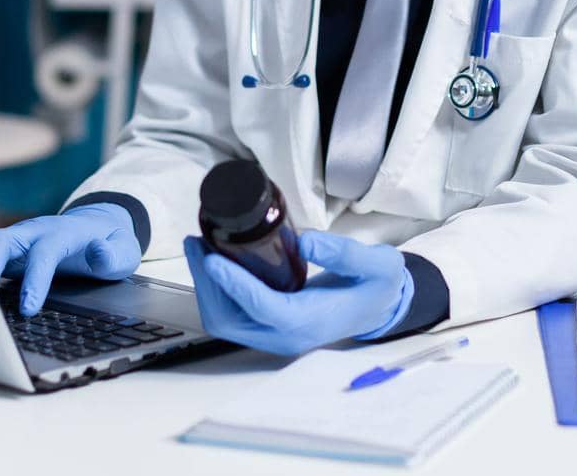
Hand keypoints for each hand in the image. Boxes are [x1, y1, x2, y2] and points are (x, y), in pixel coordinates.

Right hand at [0, 204, 141, 315]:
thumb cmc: (109, 242)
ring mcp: (16, 239)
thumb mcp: (125, 250)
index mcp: (63, 233)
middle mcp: (33, 232)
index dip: (34, 280)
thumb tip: (98, 252)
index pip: (44, 253)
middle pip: (1, 242)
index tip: (28, 308)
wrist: (98, 226)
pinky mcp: (5, 249)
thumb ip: (113, 254)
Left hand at [184, 230, 413, 354]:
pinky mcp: (267, 328)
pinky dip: (215, 291)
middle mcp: (286, 336)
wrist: (379, 306)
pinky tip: (213, 263)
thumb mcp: (377, 264)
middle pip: (231, 319)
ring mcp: (274, 336)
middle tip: (197, 244)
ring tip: (199, 249)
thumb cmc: (377, 285)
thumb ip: (346, 253)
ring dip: (206, 287)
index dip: (235, 283)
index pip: (263, 307)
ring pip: (225, 321)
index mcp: (310, 322)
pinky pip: (231, 316)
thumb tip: (306, 241)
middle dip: (207, 283)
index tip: (214, 257)